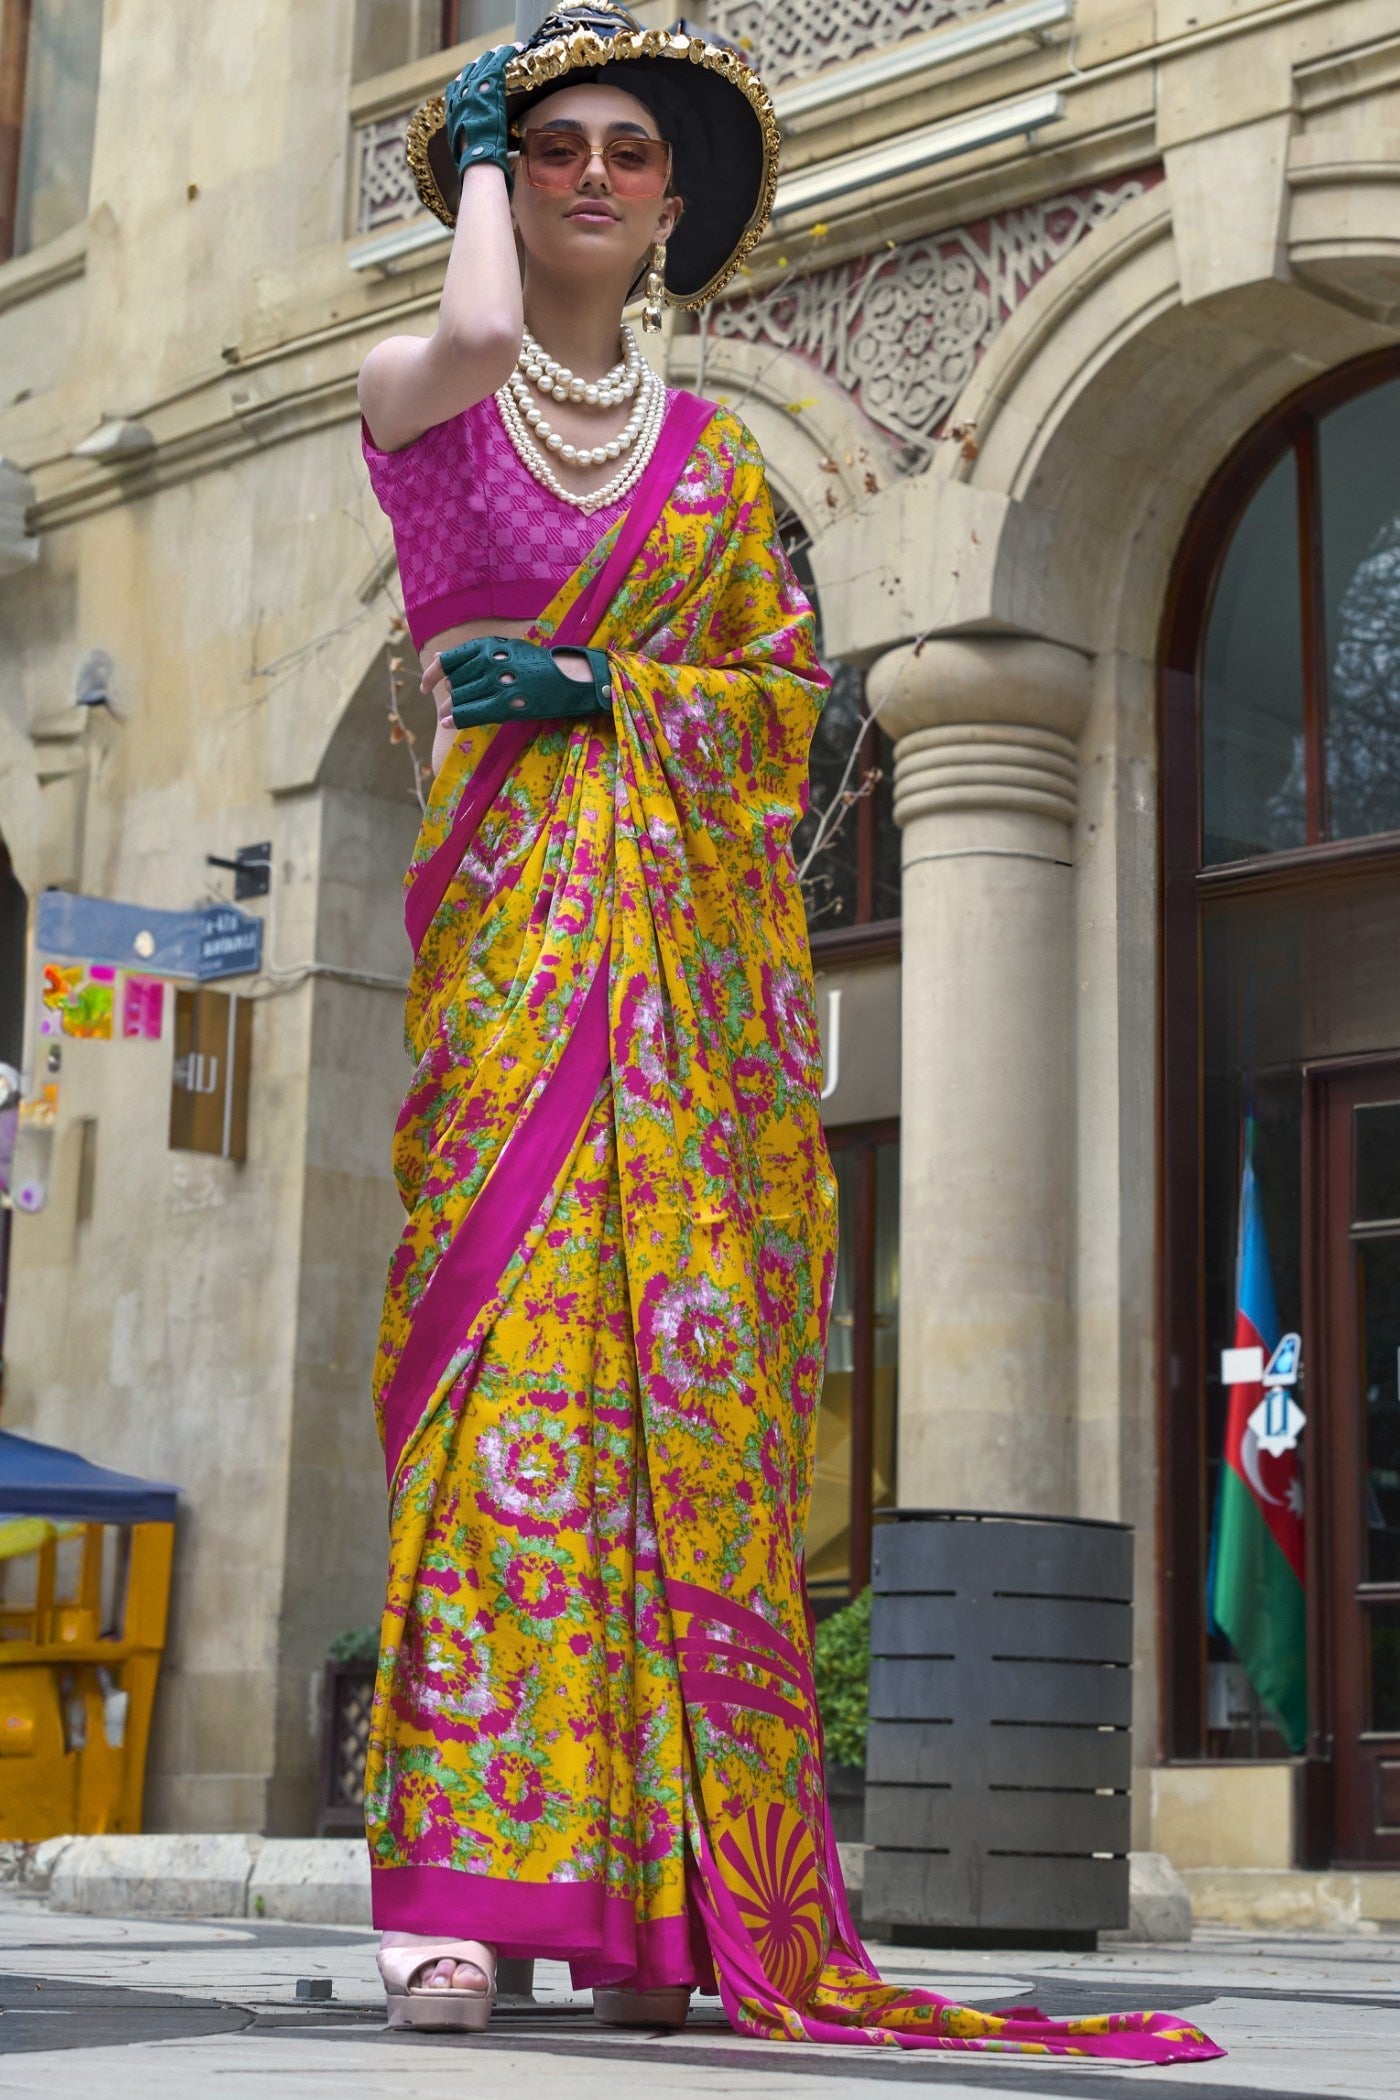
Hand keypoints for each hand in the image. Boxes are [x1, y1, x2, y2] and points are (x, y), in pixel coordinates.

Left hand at [441, 637, 612, 729]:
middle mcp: (489, 662)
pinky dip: (457, 719)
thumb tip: (436, 656)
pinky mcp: (507, 704)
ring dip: (451, 709)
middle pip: (455, 684)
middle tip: (446, 706)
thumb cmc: (536, 664)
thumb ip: (471, 654)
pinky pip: (472, 713)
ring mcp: (498, 683)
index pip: (448, 661)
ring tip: (449, 715)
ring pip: (461, 699)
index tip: (426, 687)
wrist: (568, 677)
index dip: (432, 675)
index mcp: (487, 645)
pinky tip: (449, 723)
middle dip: (448, 697)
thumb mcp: (503, 649)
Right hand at [443, 43, 515, 184]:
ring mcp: (473, 91)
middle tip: (493, 54)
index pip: (459, 86)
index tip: (475, 73)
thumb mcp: (466, 151)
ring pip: (484, 64)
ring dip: (495, 55)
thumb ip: (470, 142)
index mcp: (452, 110)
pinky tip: (515, 47)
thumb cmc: (474, 165)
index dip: (468, 77)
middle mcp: (459, 96)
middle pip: (470, 71)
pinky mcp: (487, 89)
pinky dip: (506, 54)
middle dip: (482, 62)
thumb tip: (475, 152)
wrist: (478, 162)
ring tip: (506, 49)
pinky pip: (497, 64)